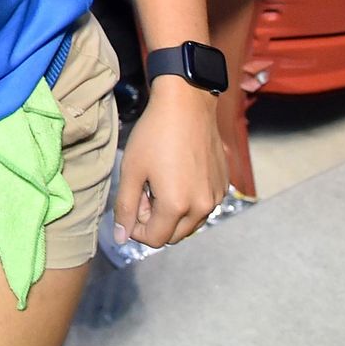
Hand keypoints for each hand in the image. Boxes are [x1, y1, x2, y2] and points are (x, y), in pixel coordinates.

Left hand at [112, 84, 227, 247]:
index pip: (154, 239)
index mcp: (177, 205)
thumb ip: (125, 208)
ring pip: (189, 224)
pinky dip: (187, 203)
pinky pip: (202, 207)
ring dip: (171, 214)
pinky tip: (176, 176)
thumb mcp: (132, 171)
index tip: (131, 204)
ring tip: (158, 183)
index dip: (136, 228)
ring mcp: (215, 197)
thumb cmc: (154, 135)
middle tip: (143, 192)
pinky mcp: (222, 186)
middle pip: (173, 235)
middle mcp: (202, 206)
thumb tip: (122, 238)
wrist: (186, 106)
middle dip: (154, 222)